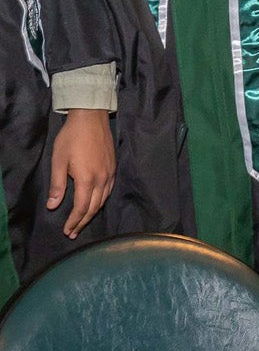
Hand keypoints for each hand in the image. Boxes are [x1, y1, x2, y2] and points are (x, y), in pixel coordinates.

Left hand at [48, 109, 115, 238]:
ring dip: (93, 213)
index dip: (74, 221)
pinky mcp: (113, 167)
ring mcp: (110, 173)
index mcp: (87, 179)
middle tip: (73, 232)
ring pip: (103, 200)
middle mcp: (102, 179)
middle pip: (94, 207)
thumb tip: (53, 206)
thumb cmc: (71, 138)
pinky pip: (108, 190)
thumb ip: (57, 185)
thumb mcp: (58, 161)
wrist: (91, 118)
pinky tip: (95, 202)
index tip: (67, 231)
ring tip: (83, 221)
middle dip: (83, 221)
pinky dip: (101, 201)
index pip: (81, 207)